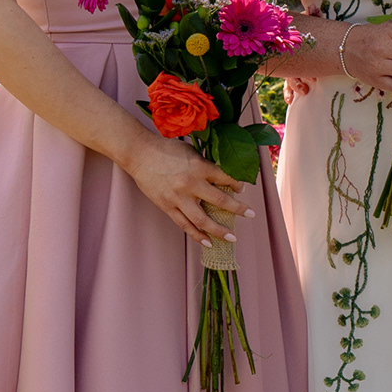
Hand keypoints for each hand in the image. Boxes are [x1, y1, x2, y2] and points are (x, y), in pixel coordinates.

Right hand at [122, 131, 248, 246]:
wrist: (140, 154)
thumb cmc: (167, 149)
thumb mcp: (191, 152)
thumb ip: (205, 165)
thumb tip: (222, 176)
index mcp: (200, 167)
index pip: (226, 178)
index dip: (237, 184)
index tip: (241, 189)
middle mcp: (191, 184)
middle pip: (220, 201)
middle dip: (239, 209)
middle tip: (251, 214)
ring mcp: (179, 198)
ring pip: (203, 220)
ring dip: (219, 230)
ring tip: (232, 238)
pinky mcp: (167, 207)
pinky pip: (185, 225)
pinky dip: (197, 235)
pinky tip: (208, 242)